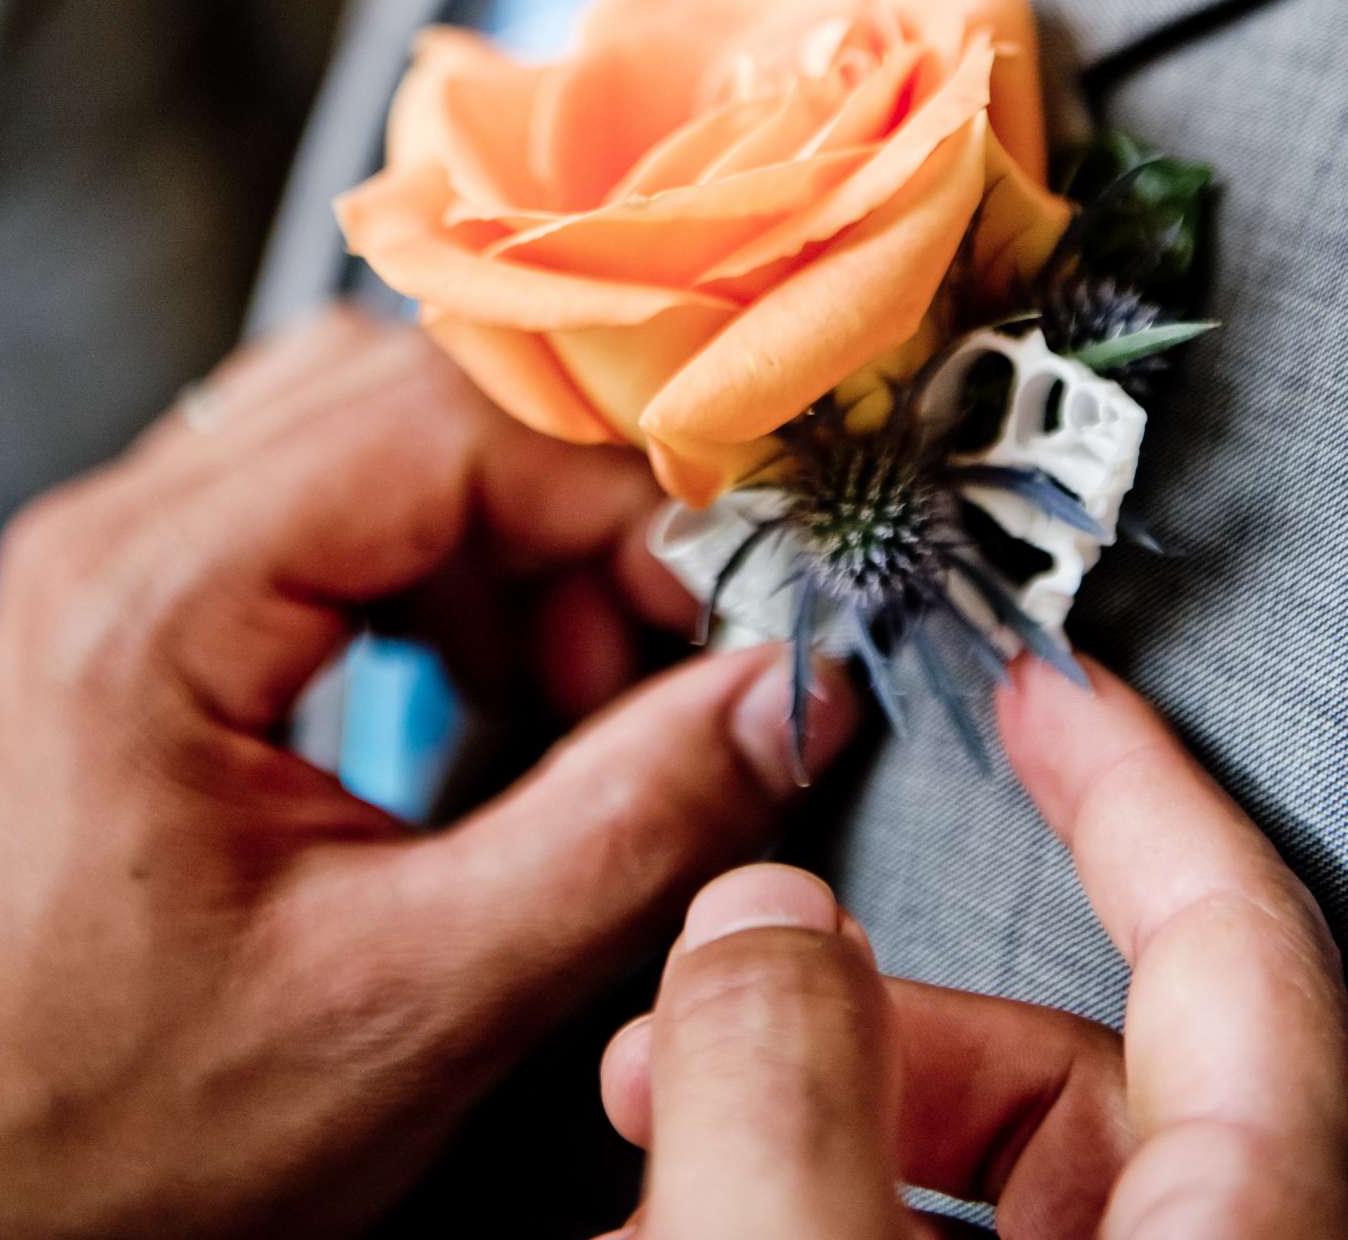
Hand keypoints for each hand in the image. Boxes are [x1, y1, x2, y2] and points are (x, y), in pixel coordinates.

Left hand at [0, 310, 849, 1239]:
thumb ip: (623, 830)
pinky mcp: (153, 592)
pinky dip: (454, 562)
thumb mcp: (412, 999)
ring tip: (579, 690)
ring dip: (518, 531)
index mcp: (147, 602)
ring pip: (382, 427)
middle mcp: (115, 533)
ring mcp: (123, 551)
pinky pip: (337, 495)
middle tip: (667, 648)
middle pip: (410, 394)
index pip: (439, 427)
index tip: (729, 598)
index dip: (617, 494)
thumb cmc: (136, 1124)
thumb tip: (785, 692)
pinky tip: (501, 681)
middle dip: (574, 506)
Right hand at [601, 657, 1347, 1237]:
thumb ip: (777, 1078)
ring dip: (778, 1139)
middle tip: (680, 1034)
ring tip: (642, 1189)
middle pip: (1053, 1064)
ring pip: (954, 1184)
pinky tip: (667, 1236)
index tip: (1043, 690)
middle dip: (842, 1008)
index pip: (1233, 943)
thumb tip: (761, 928)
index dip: (1132, 783)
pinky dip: (784, 1226)